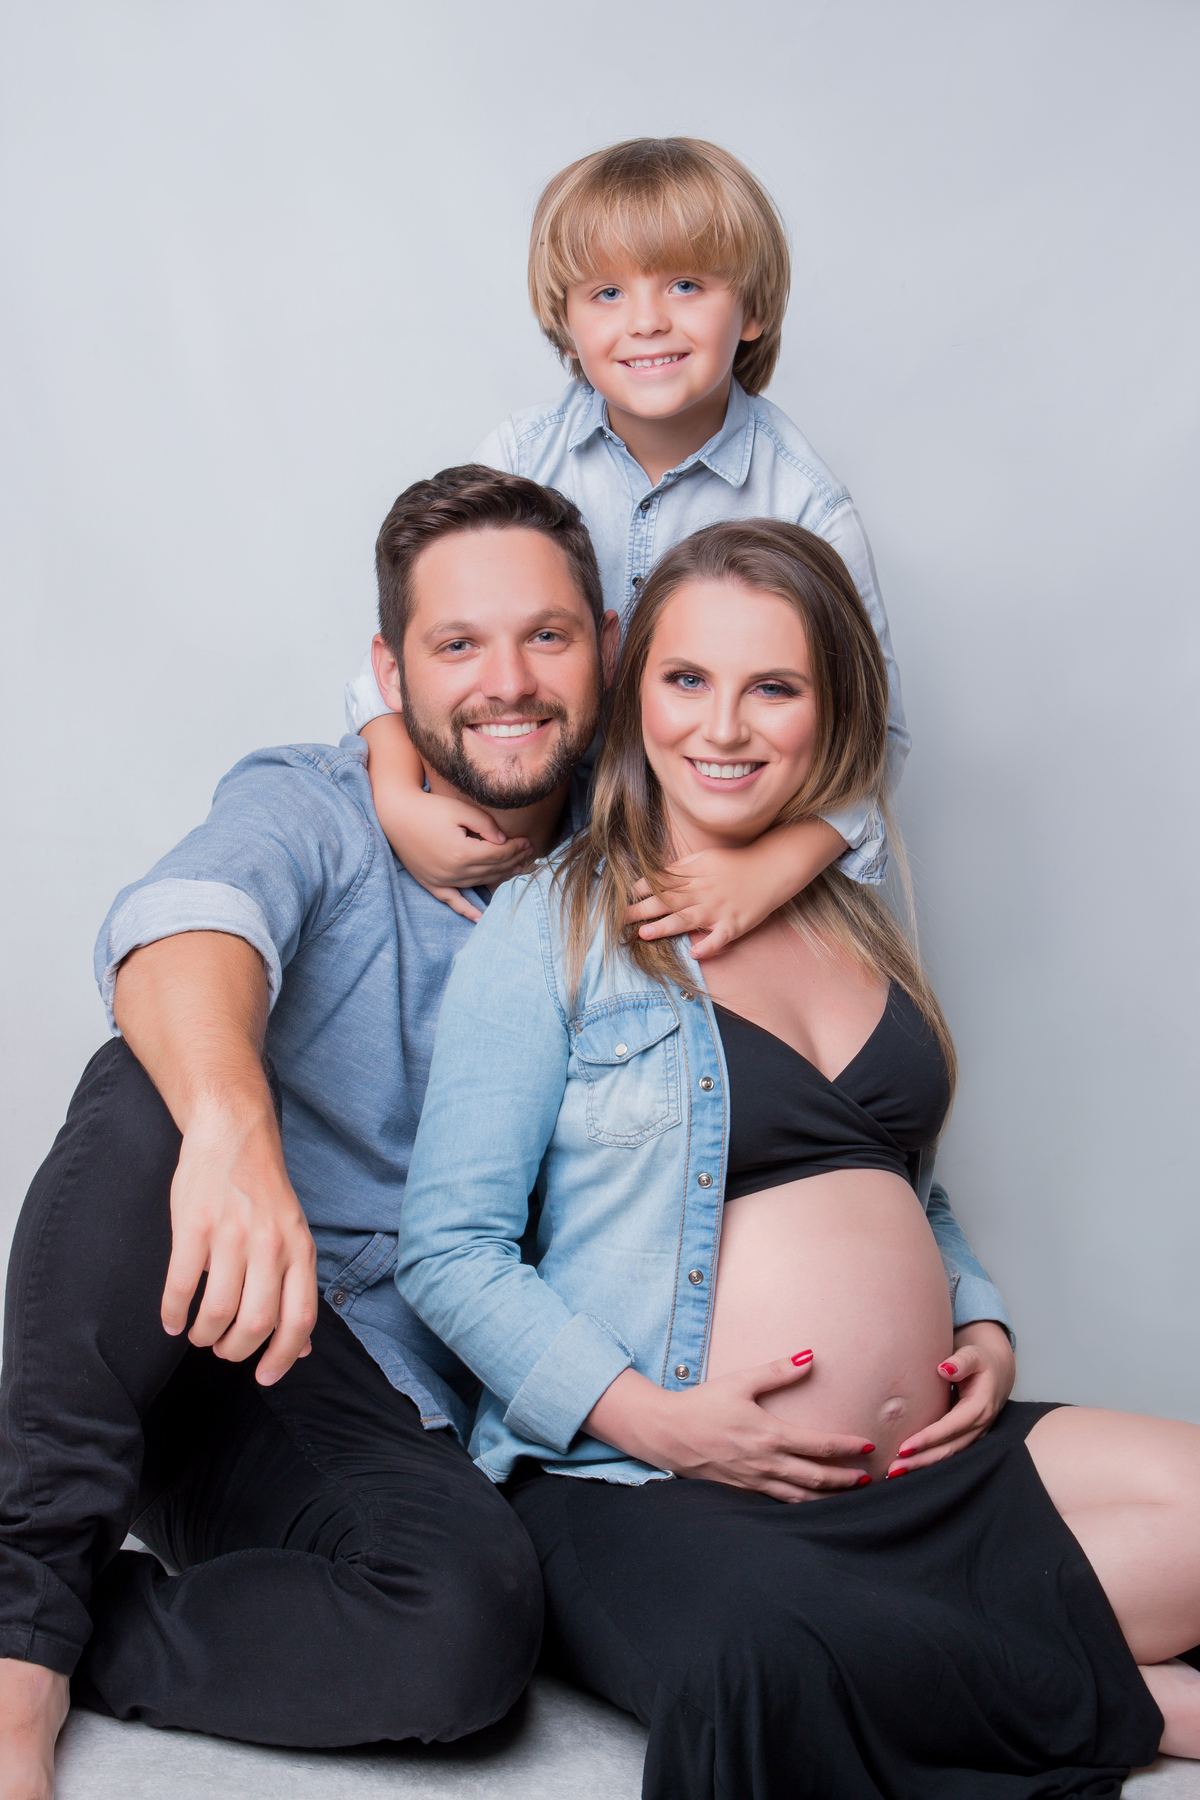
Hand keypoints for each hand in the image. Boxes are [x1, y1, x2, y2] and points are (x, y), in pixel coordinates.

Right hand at [162, 1096, 318, 1385]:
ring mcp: (232, 1234)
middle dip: (237, 1350)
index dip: (282, 1357)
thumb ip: (296, 1288)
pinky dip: (174, 1313)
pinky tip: (172, 1320)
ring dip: (205, 1334)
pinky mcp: (195, 1225)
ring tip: (199, 1334)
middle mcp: (271, 1244)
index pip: (300, 1318)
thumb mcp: (293, 1237)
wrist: (234, 1133)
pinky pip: (182, 1285)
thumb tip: (299, 1347)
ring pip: (219, 1310)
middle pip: (257, 1322)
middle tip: (223, 1350)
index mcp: (300, 1249)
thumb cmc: (263, 1191)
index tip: (265, 1377)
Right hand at [375, 789, 530, 921]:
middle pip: (491, 869)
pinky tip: (480, 918)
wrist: (396, 815)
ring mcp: (442, 881)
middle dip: (512, 860)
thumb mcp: (460, 809)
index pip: (498, 854)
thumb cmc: (429, 808)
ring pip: (478, 883)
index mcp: (463, 853)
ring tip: (515, 870)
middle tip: (528, 853)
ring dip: (498, 878)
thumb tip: (503, 841)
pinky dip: (467, 910)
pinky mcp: (431, 884)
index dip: (515, 848)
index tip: (528, 841)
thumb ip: (485, 825)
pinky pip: (452, 901)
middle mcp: (453, 871)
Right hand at [586, 1354, 873, 1502]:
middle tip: (870, 1479)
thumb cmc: (703, 1404)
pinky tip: (812, 1505)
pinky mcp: (743, 1492)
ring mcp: (754, 1482)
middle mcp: (766, 1463)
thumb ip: (777, 1371)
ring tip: (850, 1498)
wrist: (667, 1433)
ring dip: (828, 1499)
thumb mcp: (740, 1382)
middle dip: (846, 1480)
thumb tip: (810, 1357)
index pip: (820, 1446)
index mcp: (769, 1435)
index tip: (868, 1447)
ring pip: (801, 1498)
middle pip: (817, 1478)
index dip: (847, 1448)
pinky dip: (801, 1507)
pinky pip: (779, 1504)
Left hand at [626, 820, 846, 960]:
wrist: (772, 868)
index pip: (664, 882)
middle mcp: (704, 892)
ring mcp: (719, 909)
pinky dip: (709, 945)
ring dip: (665, 927)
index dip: (643, 889)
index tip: (624, 896)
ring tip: (644, 934)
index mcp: (696, 875)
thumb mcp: (706, 858)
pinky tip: (694, 953)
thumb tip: (656, 876)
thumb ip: (682, 868)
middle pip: (669, 902)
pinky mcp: (735, 924)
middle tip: (621, 918)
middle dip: (643, 910)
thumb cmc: (736, 864)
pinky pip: (720, 937)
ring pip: (688, 919)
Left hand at [887, 1320, 1015, 1474]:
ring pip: (948, 1455)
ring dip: (923, 1465)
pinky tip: (909, 1465)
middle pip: (949, 1449)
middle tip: (894, 1469)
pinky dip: (929, 1460)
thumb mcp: (974, 1355)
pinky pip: (948, 1452)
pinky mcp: (967, 1437)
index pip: (951, 1427)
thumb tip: (945, 1368)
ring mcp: (975, 1435)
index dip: (929, 1438)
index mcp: (980, 1407)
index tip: (905, 1447)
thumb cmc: (981, 1361)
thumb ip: (962, 1361)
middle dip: (921, 1460)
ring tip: (895, 1472)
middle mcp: (980, 1426)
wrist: (997, 1371)